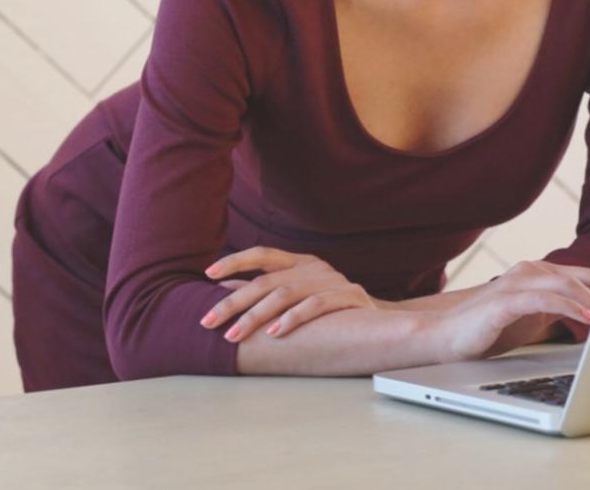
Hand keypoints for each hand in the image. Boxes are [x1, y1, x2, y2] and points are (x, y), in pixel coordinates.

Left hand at [201, 246, 377, 343]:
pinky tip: (274, 333)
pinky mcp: (348, 297)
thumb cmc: (331, 309)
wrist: (381, 320)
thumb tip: (222, 288)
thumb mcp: (299, 294)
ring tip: (234, 335)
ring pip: (285, 294)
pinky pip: (315, 306)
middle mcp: (314, 267)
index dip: (235, 261)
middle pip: (266, 281)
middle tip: (208, 322)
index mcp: (301, 262)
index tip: (207, 274)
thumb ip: (266, 290)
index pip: (262, 254)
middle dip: (233, 302)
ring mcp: (332, 280)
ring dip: (255, 316)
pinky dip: (292, 319)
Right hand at [431, 261, 589, 361]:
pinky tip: (587, 319)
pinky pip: (544, 299)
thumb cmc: (489, 328)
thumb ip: (559, 310)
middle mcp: (530, 271)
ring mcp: (516, 283)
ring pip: (566, 284)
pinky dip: (569, 307)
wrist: (444, 336)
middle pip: (583, 276)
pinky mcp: (504, 301)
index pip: (586, 276)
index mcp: (540, 274)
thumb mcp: (533, 317)